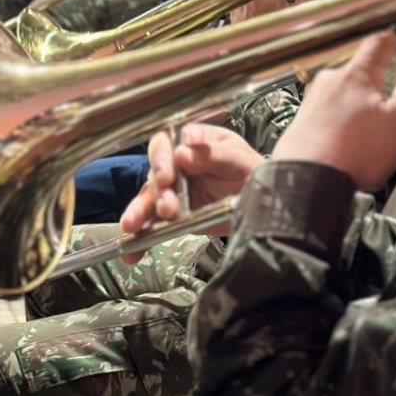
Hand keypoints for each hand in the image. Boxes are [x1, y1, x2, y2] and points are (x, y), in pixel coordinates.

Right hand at [120, 125, 262, 261]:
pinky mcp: (173, 217)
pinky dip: (141, 240)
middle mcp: (175, 166)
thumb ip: (212, 153)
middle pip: (154, 174)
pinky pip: (153, 226)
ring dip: (140, 214)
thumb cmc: (250, 170)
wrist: (263, 199)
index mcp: (189, 143)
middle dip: (157, 192)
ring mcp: (172, 192)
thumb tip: (183, 152)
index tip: (167, 176)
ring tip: (133, 227)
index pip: (165, 145)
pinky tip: (131, 253)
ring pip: (149, 201)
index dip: (161, 160)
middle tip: (167, 207)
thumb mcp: (236, 156)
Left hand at [271, 33, 395, 190]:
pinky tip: (347, 142)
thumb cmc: (353, 154)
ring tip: (369, 132)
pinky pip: (327, 113)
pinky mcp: (301, 121)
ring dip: (357, 106)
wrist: (306, 181)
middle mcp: (330, 81)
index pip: (380, 43)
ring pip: (342, 93)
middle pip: (359, 70)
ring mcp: (312, 100)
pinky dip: (340, 122)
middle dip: (377, 82)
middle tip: (392, 103)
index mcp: (356, 75)